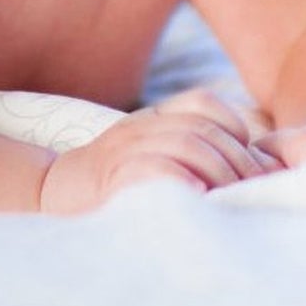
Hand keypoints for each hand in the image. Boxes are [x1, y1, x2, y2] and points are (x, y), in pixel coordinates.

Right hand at [39, 86, 281, 214]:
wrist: (53, 194)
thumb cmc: (111, 185)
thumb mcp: (148, 155)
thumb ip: (186, 153)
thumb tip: (246, 171)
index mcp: (151, 120)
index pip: (203, 104)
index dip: (234, 129)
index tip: (248, 165)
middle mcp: (139, 128)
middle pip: (202, 129)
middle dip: (236, 162)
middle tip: (252, 193)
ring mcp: (123, 151)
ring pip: (186, 144)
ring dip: (218, 173)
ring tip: (229, 201)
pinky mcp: (111, 180)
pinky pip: (154, 168)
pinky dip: (182, 181)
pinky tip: (198, 199)